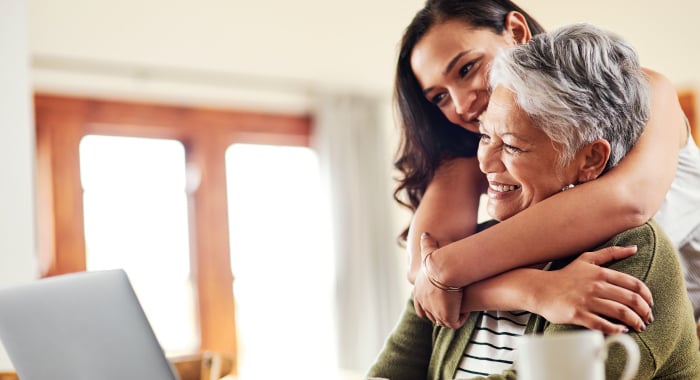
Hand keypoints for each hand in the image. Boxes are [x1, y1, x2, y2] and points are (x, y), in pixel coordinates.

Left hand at [413, 232, 467, 328]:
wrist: (444, 269)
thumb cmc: (438, 260)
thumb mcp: (429, 251)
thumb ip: (427, 244)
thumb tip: (426, 234)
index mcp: (419, 292)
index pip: (420, 307)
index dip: (429, 306)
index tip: (441, 302)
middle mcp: (424, 304)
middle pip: (431, 316)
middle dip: (442, 313)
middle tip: (453, 307)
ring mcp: (434, 313)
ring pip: (443, 321)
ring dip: (452, 315)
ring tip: (461, 308)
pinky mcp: (447, 317)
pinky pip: (455, 323)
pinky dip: (461, 318)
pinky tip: (467, 310)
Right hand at [531, 246, 653, 333]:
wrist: (540, 289)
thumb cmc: (565, 276)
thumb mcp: (587, 259)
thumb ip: (611, 253)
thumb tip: (634, 248)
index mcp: (600, 272)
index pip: (634, 285)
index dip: (647, 296)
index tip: (649, 304)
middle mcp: (595, 286)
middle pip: (630, 300)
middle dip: (644, 312)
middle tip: (647, 319)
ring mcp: (586, 300)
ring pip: (620, 312)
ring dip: (634, 322)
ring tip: (639, 327)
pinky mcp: (577, 314)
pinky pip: (602, 324)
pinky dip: (615, 329)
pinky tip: (621, 331)